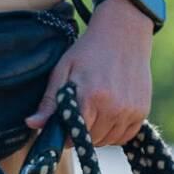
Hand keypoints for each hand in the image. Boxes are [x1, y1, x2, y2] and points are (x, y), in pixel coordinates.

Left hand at [26, 0, 152, 147]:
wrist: (124, 32)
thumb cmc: (89, 50)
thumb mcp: (63, 70)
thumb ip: (50, 101)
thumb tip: (32, 124)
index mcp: (91, 97)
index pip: (75, 137)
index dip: (67, 134)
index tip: (65, 124)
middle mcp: (113, 108)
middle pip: (92, 141)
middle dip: (82, 134)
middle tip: (81, 113)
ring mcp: (130, 111)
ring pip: (108, 141)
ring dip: (98, 134)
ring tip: (95, 111)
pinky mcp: (141, 111)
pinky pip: (124, 136)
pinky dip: (115, 131)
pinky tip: (109, 114)